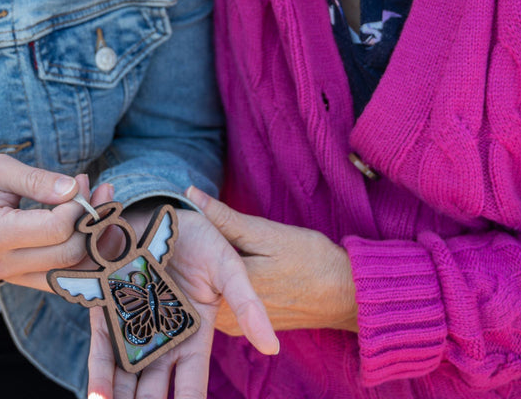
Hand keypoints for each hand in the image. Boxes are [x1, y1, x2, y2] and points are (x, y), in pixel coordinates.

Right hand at [0, 155, 110, 288]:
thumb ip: (36, 179)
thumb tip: (73, 189)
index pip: (55, 230)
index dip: (77, 206)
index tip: (78, 182)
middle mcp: (4, 264)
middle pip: (68, 254)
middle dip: (91, 220)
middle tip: (95, 189)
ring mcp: (15, 278)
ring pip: (73, 272)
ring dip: (95, 239)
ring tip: (98, 203)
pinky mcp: (26, 281)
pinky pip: (66, 278)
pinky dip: (86, 254)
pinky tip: (91, 225)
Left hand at [87, 208, 278, 398]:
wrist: (165, 210)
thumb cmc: (202, 240)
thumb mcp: (229, 268)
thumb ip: (247, 305)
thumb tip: (272, 347)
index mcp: (194, 335)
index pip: (192, 385)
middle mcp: (163, 338)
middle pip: (155, 390)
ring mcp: (134, 326)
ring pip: (128, 377)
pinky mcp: (109, 310)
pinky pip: (103, 349)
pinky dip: (100, 374)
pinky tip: (98, 397)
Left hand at [187, 186, 358, 334]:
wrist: (345, 294)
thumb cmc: (310, 259)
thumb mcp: (266, 233)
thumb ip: (224, 218)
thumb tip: (189, 194)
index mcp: (231, 289)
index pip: (187, 261)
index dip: (178, 239)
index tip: (175, 219)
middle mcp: (227, 315)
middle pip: (190, 281)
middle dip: (185, 256)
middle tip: (185, 231)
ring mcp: (233, 326)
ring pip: (199, 294)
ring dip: (196, 271)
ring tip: (194, 245)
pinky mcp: (240, 328)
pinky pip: (213, 304)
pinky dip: (210, 285)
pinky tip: (211, 267)